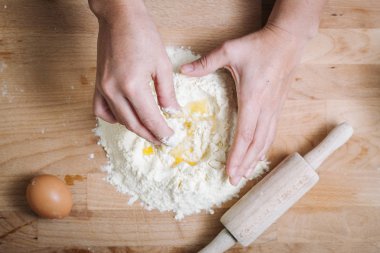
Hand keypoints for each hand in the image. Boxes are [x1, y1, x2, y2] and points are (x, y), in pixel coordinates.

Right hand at [90, 0, 179, 144]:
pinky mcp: (98, 84)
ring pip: (119, 120)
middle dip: (150, 135)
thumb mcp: (162, 65)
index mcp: (133, 86)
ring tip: (149, 131)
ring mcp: (103, 88)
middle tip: (163, 141)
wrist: (120, 18)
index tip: (171, 139)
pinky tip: (125, 117)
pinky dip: (113, 118)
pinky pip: (101, 110)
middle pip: (133, 124)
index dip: (162, 132)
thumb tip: (173, 112)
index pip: (150, 119)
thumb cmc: (142, 35)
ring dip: (135, 128)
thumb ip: (167, 93)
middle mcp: (114, 90)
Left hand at [181, 24, 306, 184]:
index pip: (244, 134)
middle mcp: (266, 108)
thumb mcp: (230, 50)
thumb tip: (183, 70)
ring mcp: (274, 109)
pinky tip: (258, 154)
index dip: (237, 155)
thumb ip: (206, 62)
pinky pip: (271, 132)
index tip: (229, 171)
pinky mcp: (278, 106)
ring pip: (265, 141)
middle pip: (256, 144)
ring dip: (255, 159)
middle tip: (234, 181)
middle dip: (245, 164)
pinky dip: (263, 147)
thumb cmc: (259, 46)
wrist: (288, 40)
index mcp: (253, 99)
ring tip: (245, 174)